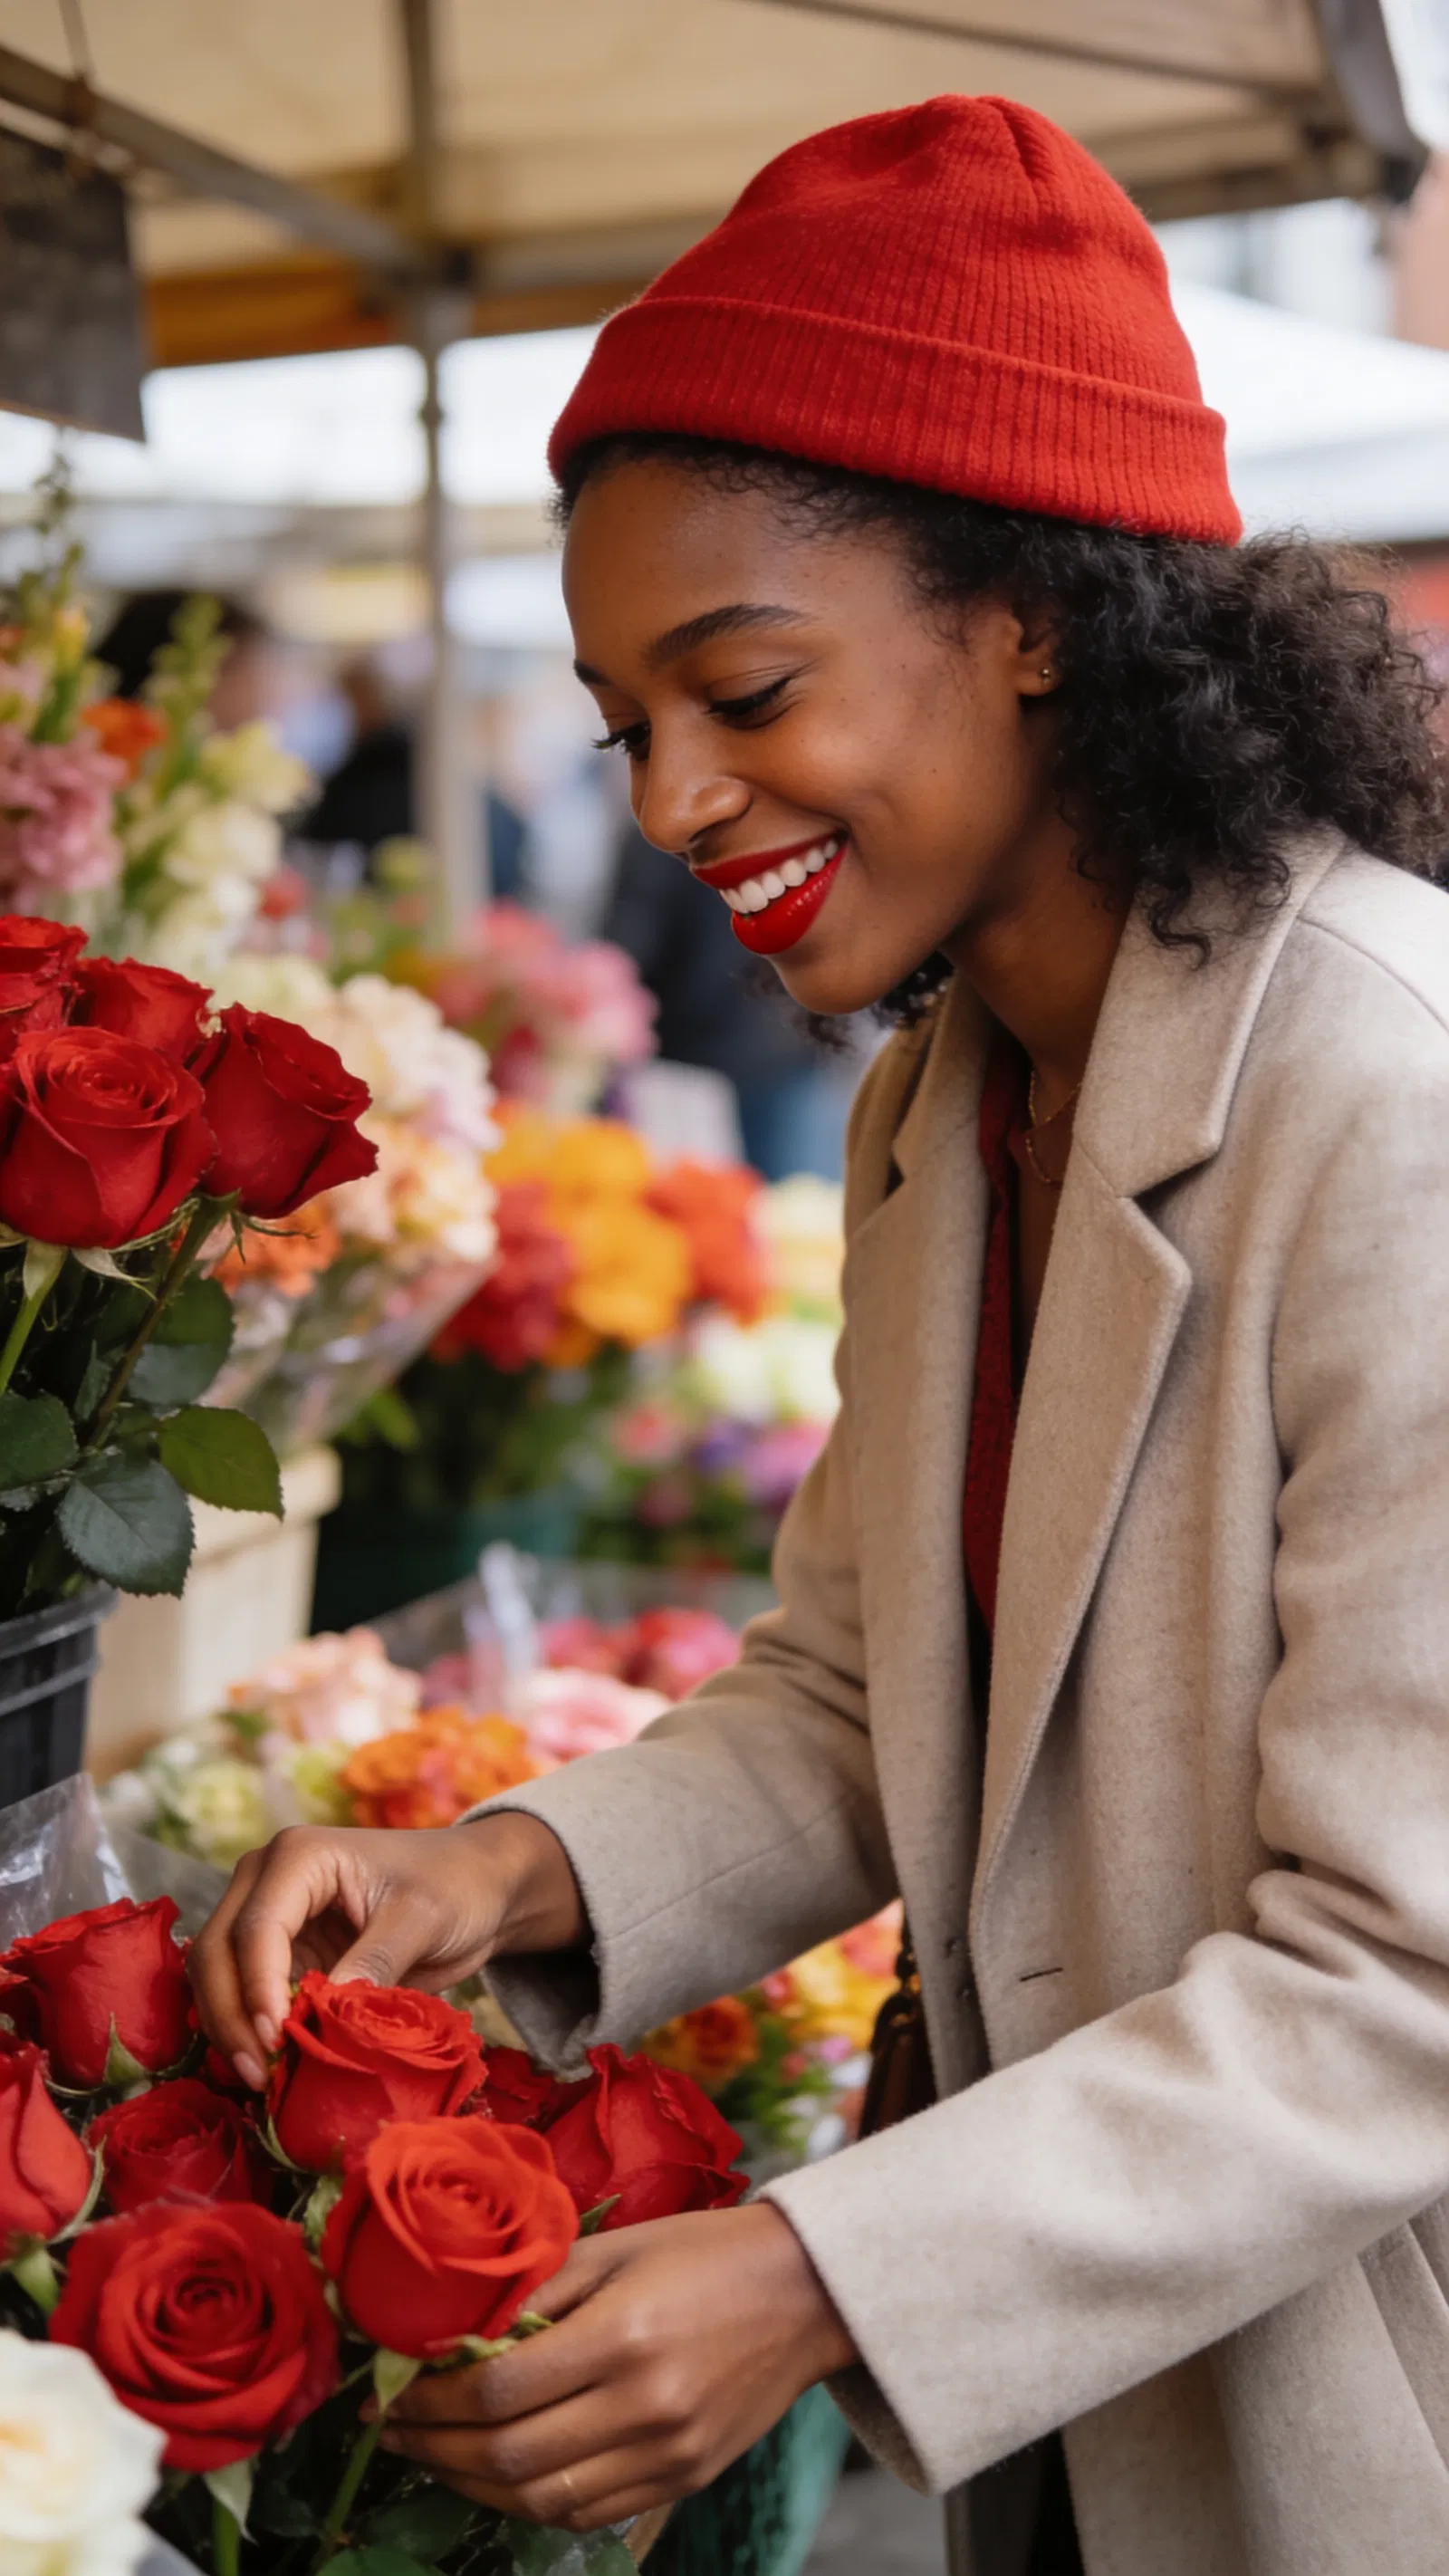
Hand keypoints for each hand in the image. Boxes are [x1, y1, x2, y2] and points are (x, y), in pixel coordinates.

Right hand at [188, 1815, 582, 2087]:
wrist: (474, 1888)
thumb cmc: (453, 1887)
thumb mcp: (422, 1919)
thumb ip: (374, 1961)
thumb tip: (326, 2016)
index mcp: (299, 1856)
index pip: (256, 1927)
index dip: (257, 1987)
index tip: (277, 2040)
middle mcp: (266, 1879)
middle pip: (217, 1950)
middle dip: (230, 2014)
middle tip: (259, 2074)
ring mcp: (268, 1916)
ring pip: (216, 1976)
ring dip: (230, 2027)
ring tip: (262, 2079)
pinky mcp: (280, 1953)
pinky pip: (244, 1993)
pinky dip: (248, 2029)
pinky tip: (269, 2067)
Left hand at [374, 2201, 858, 2530]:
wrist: (806, 2294)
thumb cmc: (706, 2252)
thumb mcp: (619, 2246)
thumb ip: (538, 2288)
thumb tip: (455, 2327)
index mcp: (622, 2336)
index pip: (498, 2390)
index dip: (430, 2399)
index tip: (389, 2390)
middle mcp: (643, 2407)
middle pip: (508, 2455)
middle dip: (434, 2448)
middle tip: (391, 2430)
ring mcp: (666, 2455)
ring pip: (541, 2499)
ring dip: (471, 2485)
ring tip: (433, 2456)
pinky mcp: (682, 2481)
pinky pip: (587, 2514)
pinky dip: (531, 2502)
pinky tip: (499, 2477)